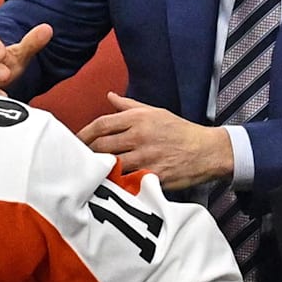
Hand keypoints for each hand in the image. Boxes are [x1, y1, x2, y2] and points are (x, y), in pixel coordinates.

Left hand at [78, 92, 233, 189]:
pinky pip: (127, 181)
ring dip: (98, 170)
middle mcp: (140, 136)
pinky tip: (108, 185)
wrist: (206, 151)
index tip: (75, 141)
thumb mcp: (155, 112)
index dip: (83, 134)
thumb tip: (109, 96)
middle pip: (101, 146)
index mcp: (139, 118)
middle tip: (77, 160)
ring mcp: (146, 157)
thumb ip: (129, 105)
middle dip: (86, 154)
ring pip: (111, 165)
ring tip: (88, 173)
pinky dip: (116, 183)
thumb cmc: (180, 131)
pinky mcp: (153, 176)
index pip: (101, 124)